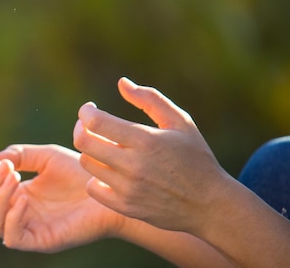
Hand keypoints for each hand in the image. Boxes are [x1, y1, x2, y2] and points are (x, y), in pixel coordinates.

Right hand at [0, 144, 125, 252]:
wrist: (109, 189)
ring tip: (15, 178)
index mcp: (16, 195)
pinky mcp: (41, 241)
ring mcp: (28, 228)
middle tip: (6, 168)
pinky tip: (24, 198)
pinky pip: (12, 237)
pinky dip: (11, 216)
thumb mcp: (45, 156)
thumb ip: (18, 154)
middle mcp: (18, 214)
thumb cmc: (80, 173)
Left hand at [73, 77, 229, 233]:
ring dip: (90, 152)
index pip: (96, 122)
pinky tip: (107, 170)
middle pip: (84, 142)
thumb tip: (121, 83)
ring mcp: (128, 188)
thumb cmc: (195, 157)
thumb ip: (149, 99)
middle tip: (86, 125)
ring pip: (87, 164)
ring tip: (102, 146)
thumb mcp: (180, 122)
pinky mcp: (126, 207)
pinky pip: (93, 188)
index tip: (90, 109)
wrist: (210, 205)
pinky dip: (95, 178)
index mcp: (146, 140)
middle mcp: (134, 165)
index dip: (86, 112)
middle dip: (80, 128)